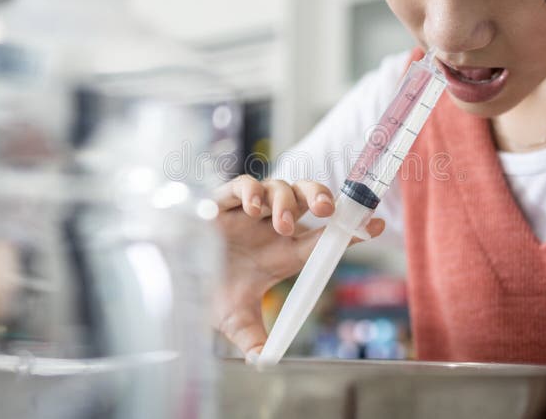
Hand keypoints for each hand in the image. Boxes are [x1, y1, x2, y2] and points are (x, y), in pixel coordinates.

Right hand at [213, 175, 384, 356]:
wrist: (170, 276)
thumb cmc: (207, 292)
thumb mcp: (234, 319)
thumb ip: (253, 337)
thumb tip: (264, 361)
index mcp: (284, 252)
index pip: (325, 237)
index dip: (351, 229)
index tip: (376, 225)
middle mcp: (273, 227)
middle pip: (310, 199)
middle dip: (323, 197)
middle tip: (326, 211)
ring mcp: (251, 211)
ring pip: (283, 187)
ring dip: (289, 203)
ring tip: (282, 226)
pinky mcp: (226, 199)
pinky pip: (247, 183)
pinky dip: (255, 192)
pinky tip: (254, 210)